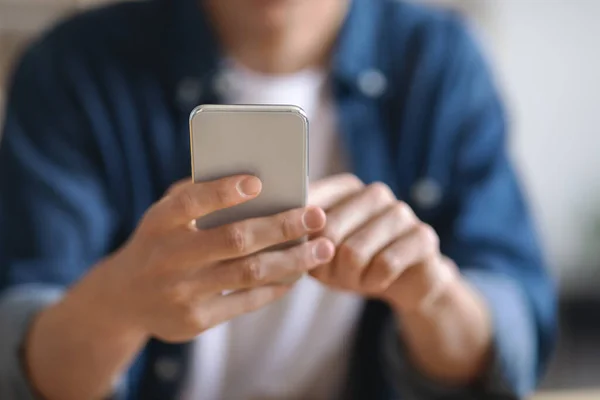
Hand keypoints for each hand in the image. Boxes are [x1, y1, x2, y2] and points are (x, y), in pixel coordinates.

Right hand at [89, 176, 334, 341]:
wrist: (124, 298)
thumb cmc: (159, 242)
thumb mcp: (164, 215)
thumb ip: (198, 195)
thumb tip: (256, 183)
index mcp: (160, 222)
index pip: (191, 202)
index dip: (223, 192)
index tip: (259, 182)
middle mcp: (169, 257)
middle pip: (235, 239)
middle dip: (282, 226)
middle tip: (317, 215)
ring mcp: (182, 292)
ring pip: (248, 273)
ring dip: (292, 260)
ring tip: (323, 248)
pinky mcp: (195, 320)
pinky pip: (246, 301)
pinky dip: (276, 286)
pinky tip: (297, 274)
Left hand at [309, 174, 457, 313]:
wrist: (404, 282)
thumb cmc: (354, 263)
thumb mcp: (321, 251)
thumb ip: (301, 237)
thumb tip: (286, 234)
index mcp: (346, 187)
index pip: (308, 202)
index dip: (300, 236)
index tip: (302, 252)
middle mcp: (374, 193)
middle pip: (328, 230)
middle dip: (325, 264)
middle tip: (333, 275)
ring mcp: (401, 212)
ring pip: (355, 251)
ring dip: (349, 277)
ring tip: (357, 278)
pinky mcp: (423, 236)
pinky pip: (385, 264)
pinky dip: (374, 281)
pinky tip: (378, 279)